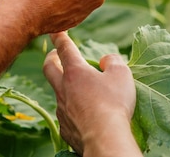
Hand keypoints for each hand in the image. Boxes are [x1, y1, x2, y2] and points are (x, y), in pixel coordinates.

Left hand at [44, 32, 141, 156]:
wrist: (104, 139)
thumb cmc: (114, 104)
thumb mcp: (121, 74)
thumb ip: (112, 61)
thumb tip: (104, 61)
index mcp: (75, 72)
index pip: (64, 48)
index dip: (59, 37)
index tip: (55, 31)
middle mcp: (63, 88)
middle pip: (48, 68)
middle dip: (50, 58)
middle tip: (54, 54)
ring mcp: (62, 109)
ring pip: (57, 92)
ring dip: (63, 86)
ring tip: (75, 87)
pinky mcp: (65, 127)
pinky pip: (65, 114)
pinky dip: (71, 109)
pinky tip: (80, 113)